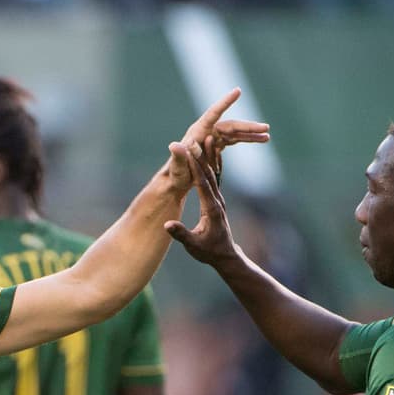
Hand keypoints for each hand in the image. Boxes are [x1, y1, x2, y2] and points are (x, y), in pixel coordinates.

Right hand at [164, 144, 241, 266]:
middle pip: (209, 174)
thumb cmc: (208, 252)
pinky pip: (215, 179)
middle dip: (201, 155)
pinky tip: (213, 153)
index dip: (195, 166)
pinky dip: (213, 165)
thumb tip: (167, 225)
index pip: (201, 183)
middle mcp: (217, 201)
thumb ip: (181, 234)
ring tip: (207, 138)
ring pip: (214, 174)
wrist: (226, 256)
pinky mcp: (217, 201)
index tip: (188, 152)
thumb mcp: (193, 246)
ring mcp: (218, 200)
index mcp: (211, 209)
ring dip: (209, 156)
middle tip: (195, 138)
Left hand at [166, 87, 269, 190]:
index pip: (213, 113)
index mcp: (197, 132)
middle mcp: (207, 131)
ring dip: (251, 134)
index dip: (225, 102)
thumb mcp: (177, 167)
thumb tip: (173, 145)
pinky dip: (247, 139)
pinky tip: (261, 140)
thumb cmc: (175, 173)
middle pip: (231, 125)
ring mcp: (212, 137)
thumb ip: (177, 156)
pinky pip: (235, 139)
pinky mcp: (216, 144)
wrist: (176, 180)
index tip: (238, 90)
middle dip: (248, 127)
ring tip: (268, 136)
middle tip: (266, 128)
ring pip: (235, 132)